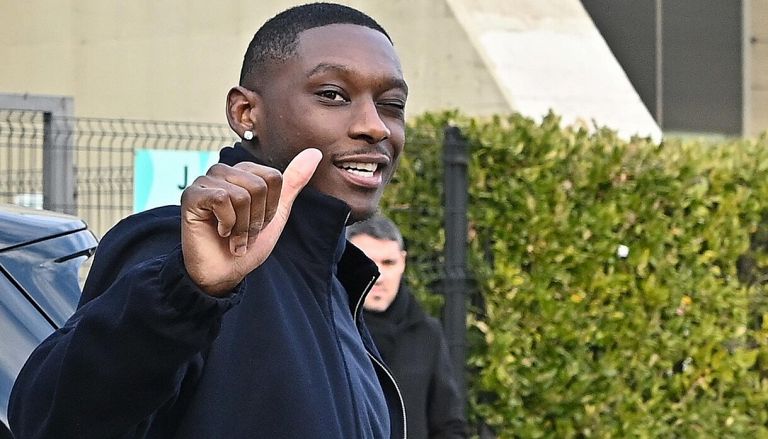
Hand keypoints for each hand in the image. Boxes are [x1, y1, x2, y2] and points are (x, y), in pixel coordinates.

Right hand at [180, 149, 321, 295]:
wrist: (224, 272)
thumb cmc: (248, 243)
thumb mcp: (277, 212)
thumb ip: (293, 181)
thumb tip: (315, 153)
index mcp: (243, 172)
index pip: (274, 178)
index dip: (270, 207)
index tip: (258, 222)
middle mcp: (223, 171)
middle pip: (259, 187)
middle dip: (256, 219)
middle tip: (243, 233)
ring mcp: (204, 181)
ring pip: (242, 195)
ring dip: (242, 226)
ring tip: (232, 236)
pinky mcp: (191, 195)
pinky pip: (221, 200)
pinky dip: (226, 224)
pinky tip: (218, 232)